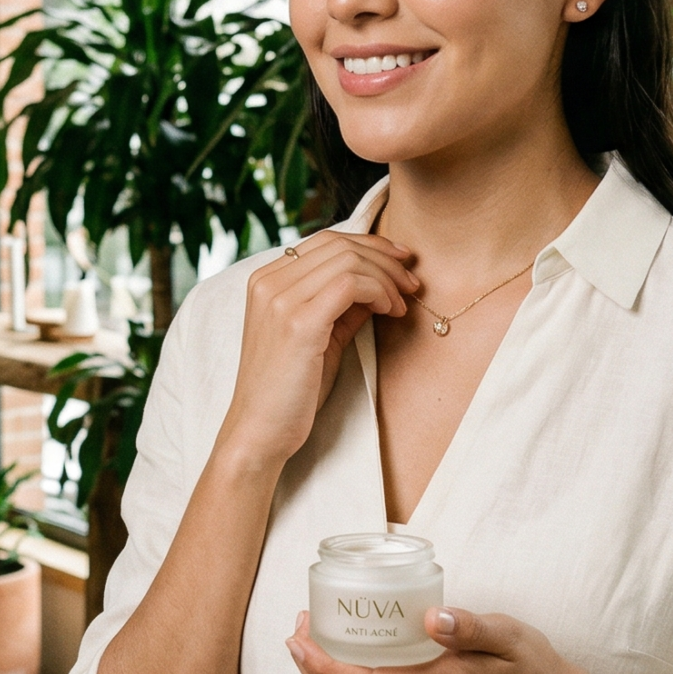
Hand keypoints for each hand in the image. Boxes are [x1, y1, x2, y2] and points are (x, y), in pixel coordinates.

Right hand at [216, 232, 416, 468]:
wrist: (260, 432)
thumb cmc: (289, 392)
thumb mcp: (320, 337)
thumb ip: (343, 306)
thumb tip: (380, 284)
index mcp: (266, 280)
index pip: (325, 241)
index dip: (369, 245)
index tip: (400, 263)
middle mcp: (268, 282)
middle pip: (340, 245)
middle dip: (385, 260)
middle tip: (412, 284)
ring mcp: (279, 300)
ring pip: (349, 261)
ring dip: (387, 278)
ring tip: (401, 305)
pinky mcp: (297, 322)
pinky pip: (350, 284)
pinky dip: (379, 292)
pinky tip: (390, 312)